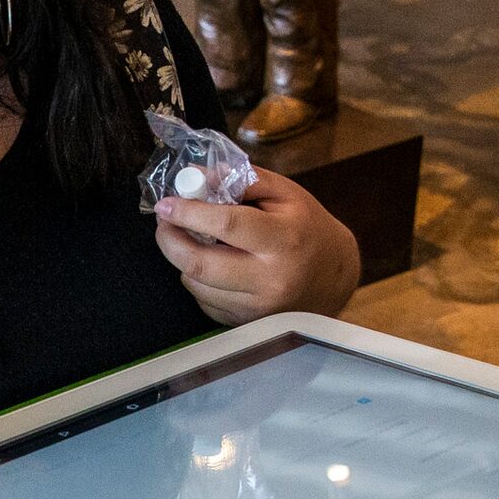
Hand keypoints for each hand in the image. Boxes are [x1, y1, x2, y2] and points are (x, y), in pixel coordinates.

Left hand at [154, 166, 361, 324]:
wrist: (333, 276)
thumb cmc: (306, 227)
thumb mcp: (285, 193)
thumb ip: (242, 180)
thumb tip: (197, 175)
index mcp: (283, 240)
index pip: (226, 225)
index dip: (189, 213)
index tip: (166, 204)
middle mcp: (271, 279)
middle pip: (201, 264)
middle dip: (170, 241)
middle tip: (164, 223)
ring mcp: (258, 307)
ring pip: (197, 285)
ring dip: (181, 261)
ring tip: (186, 240)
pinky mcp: (247, 323)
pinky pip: (205, 302)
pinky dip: (197, 281)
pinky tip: (208, 264)